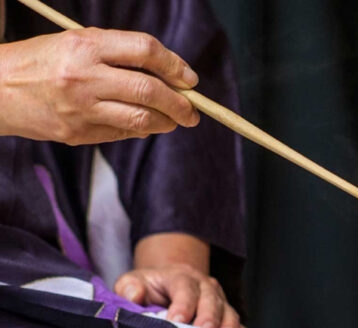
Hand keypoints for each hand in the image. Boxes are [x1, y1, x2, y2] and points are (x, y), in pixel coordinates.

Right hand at [0, 27, 199, 143]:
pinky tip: (144, 126)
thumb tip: (170, 77)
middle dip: (181, 104)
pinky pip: (122, 134)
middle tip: (193, 112)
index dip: (175, 66)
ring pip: (142, 120)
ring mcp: (81, 108)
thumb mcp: (76, 43)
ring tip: (174, 121)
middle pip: (150, 90)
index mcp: (85, 45)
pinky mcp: (77, 133)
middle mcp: (83, 76)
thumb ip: (120, 54)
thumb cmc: (44, 61)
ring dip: (167, 123)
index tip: (189, 79)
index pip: (145, 50)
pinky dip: (140, 131)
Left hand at [114, 264, 255, 327]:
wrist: (169, 285)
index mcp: (182, 277)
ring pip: (230, 314)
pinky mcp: (229, 318)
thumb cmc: (149, 288)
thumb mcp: (132, 282)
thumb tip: (134, 297)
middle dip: (209, 318)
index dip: (182, 304)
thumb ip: (128, 287)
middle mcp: (206, 287)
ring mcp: (221, 302)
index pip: (185, 288)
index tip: (176, 322)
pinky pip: (242, 327)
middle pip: (212, 301)